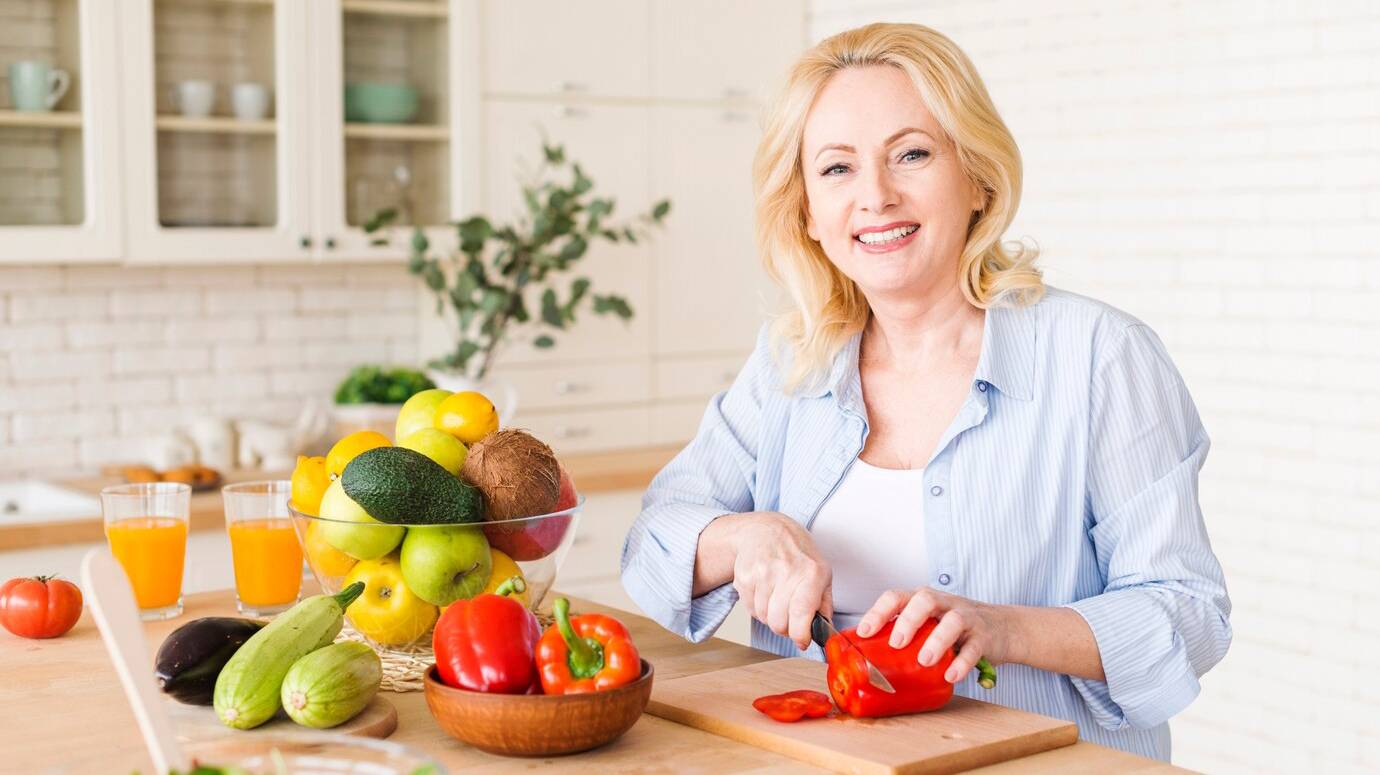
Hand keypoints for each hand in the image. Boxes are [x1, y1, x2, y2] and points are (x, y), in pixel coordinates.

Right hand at [729, 512, 832, 650]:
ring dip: (770, 616)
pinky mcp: (744, 576)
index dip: (800, 635)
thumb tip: (825, 633)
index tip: (802, 640)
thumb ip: (824, 605)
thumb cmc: (798, 553)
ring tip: (776, 598)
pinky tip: (764, 591)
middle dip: (785, 627)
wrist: (767, 529)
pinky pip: (749, 608)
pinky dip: (757, 607)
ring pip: (763, 618)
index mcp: (811, 573)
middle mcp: (786, 571)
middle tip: (789, 617)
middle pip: (779, 623)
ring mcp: (762, 573)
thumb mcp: (822, 572)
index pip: (801, 613)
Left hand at [857, 587, 1014, 684]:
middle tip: (897, 643)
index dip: (879, 611)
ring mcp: (967, 618)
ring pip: (953, 621)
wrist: (1002, 628)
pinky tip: (951, 675)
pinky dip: (962, 662)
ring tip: (925, 660)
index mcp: (923, 601)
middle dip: (909, 620)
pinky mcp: (984, 637)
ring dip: (937, 640)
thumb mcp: (928, 625)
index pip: (898, 597)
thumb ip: (906, 638)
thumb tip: (867, 663)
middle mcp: (944, 604)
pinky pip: (974, 648)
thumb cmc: (954, 629)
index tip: (864, 631)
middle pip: (925, 600)